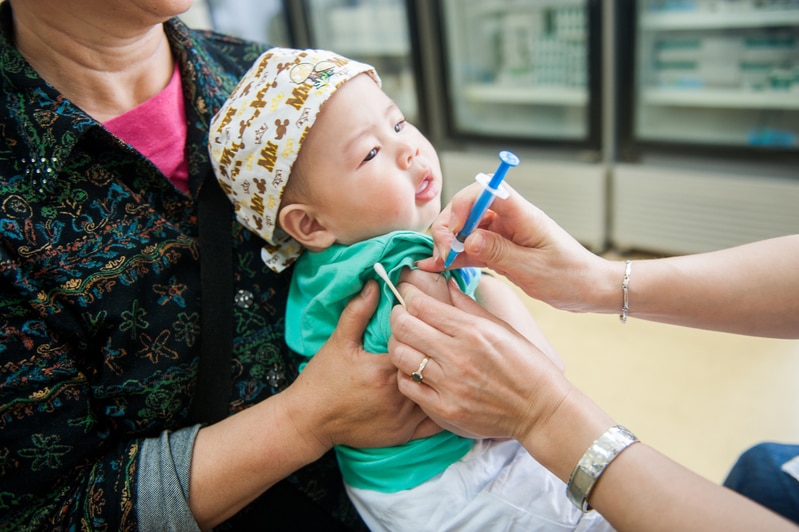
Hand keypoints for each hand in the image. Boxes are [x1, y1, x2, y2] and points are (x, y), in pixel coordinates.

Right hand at [288, 280, 438, 452]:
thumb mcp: (338, 342)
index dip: (426, 335)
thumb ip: (358, 312)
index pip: (419, 345)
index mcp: (383, 369)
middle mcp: (397, 396)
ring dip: (443, 383)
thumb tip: (375, 283)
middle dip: (439, 358)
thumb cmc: (322, 379)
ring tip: (452, 368)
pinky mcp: (403, 435)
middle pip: (432, 370)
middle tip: (447, 346)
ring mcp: (402, 419)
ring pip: (438, 396)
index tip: (429, 327)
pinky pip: (435, 424)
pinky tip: (446, 396)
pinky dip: (443, 409)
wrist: (309, 421)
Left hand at [387, 280, 569, 441]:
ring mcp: (449, 385)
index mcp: (473, 331)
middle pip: (404, 327)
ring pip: (400, 356)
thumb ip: (468, 306)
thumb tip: (445, 285)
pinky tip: (414, 369)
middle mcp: (458, 357)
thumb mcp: (501, 328)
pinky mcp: (444, 410)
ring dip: (398, 345)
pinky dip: (405, 374)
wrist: (540, 409)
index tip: (405, 292)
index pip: (421, 305)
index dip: (406, 294)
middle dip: (396, 316)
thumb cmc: (525, 364)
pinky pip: (407, 387)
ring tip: (406, 342)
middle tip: (400, 315)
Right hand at [418, 183, 614, 313]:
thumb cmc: (570, 277)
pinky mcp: (500, 250)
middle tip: (442, 253)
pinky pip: (472, 248)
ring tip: (437, 263)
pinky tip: (438, 266)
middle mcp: (510, 220)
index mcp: (523, 215)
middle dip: (449, 227)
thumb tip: (468, 239)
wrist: (589, 289)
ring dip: (448, 243)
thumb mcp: (533, 269)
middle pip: (468, 209)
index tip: (454, 231)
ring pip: (466, 229)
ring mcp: (504, 234)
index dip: (463, 205)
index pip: (486, 191)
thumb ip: (498, 252)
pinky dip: (455, 256)